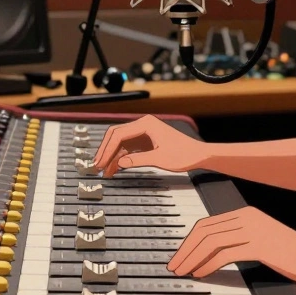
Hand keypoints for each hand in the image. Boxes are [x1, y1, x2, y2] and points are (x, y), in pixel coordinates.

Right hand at [92, 114, 206, 176]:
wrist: (198, 154)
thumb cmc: (184, 154)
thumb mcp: (160, 159)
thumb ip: (138, 160)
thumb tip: (119, 163)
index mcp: (146, 124)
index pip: (119, 134)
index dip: (107, 150)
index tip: (100, 162)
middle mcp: (143, 125)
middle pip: (116, 136)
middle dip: (106, 151)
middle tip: (97, 166)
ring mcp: (143, 132)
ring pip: (120, 143)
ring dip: (112, 156)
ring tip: (104, 171)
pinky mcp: (145, 141)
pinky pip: (128, 148)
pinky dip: (121, 158)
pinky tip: (114, 168)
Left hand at [168, 206, 295, 284]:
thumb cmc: (290, 253)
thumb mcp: (260, 239)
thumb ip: (238, 238)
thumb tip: (209, 251)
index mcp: (245, 213)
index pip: (207, 223)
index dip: (189, 240)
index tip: (179, 255)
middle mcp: (247, 217)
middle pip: (205, 230)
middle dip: (185, 248)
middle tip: (174, 265)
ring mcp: (254, 229)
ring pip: (211, 241)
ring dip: (193, 258)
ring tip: (184, 271)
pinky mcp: (260, 245)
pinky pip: (226, 253)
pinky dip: (209, 264)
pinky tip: (202, 273)